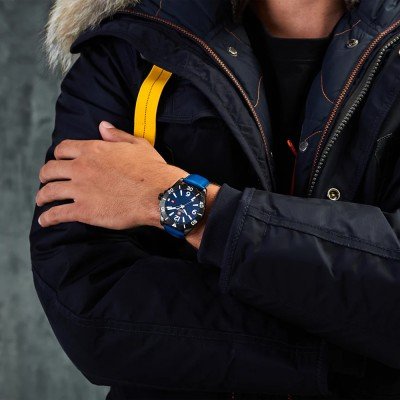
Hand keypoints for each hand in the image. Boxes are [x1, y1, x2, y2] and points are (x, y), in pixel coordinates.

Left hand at [36, 122, 185, 229]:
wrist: (158, 194)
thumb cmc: (151, 169)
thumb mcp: (137, 144)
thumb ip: (117, 135)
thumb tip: (102, 126)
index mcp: (93, 150)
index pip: (63, 149)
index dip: (59, 155)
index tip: (60, 161)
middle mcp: (81, 168)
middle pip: (50, 169)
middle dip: (45, 175)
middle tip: (45, 180)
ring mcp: (80, 190)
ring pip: (49, 191)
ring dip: (42, 196)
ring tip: (41, 200)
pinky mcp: (84, 211)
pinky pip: (57, 214)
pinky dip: (47, 218)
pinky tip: (44, 221)